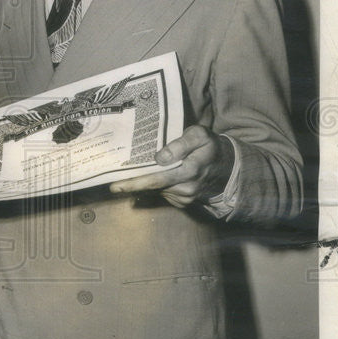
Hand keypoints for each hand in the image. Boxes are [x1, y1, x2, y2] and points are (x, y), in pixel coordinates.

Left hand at [108, 125, 234, 208]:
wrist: (224, 166)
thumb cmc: (207, 146)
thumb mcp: (199, 135)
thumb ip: (181, 144)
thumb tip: (160, 157)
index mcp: (191, 168)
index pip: (158, 178)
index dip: (136, 182)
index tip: (117, 184)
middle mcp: (188, 187)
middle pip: (153, 188)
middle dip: (132, 186)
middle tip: (113, 185)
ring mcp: (186, 197)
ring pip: (156, 192)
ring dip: (142, 186)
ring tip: (127, 178)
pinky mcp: (183, 202)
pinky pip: (162, 195)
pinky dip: (152, 189)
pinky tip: (145, 181)